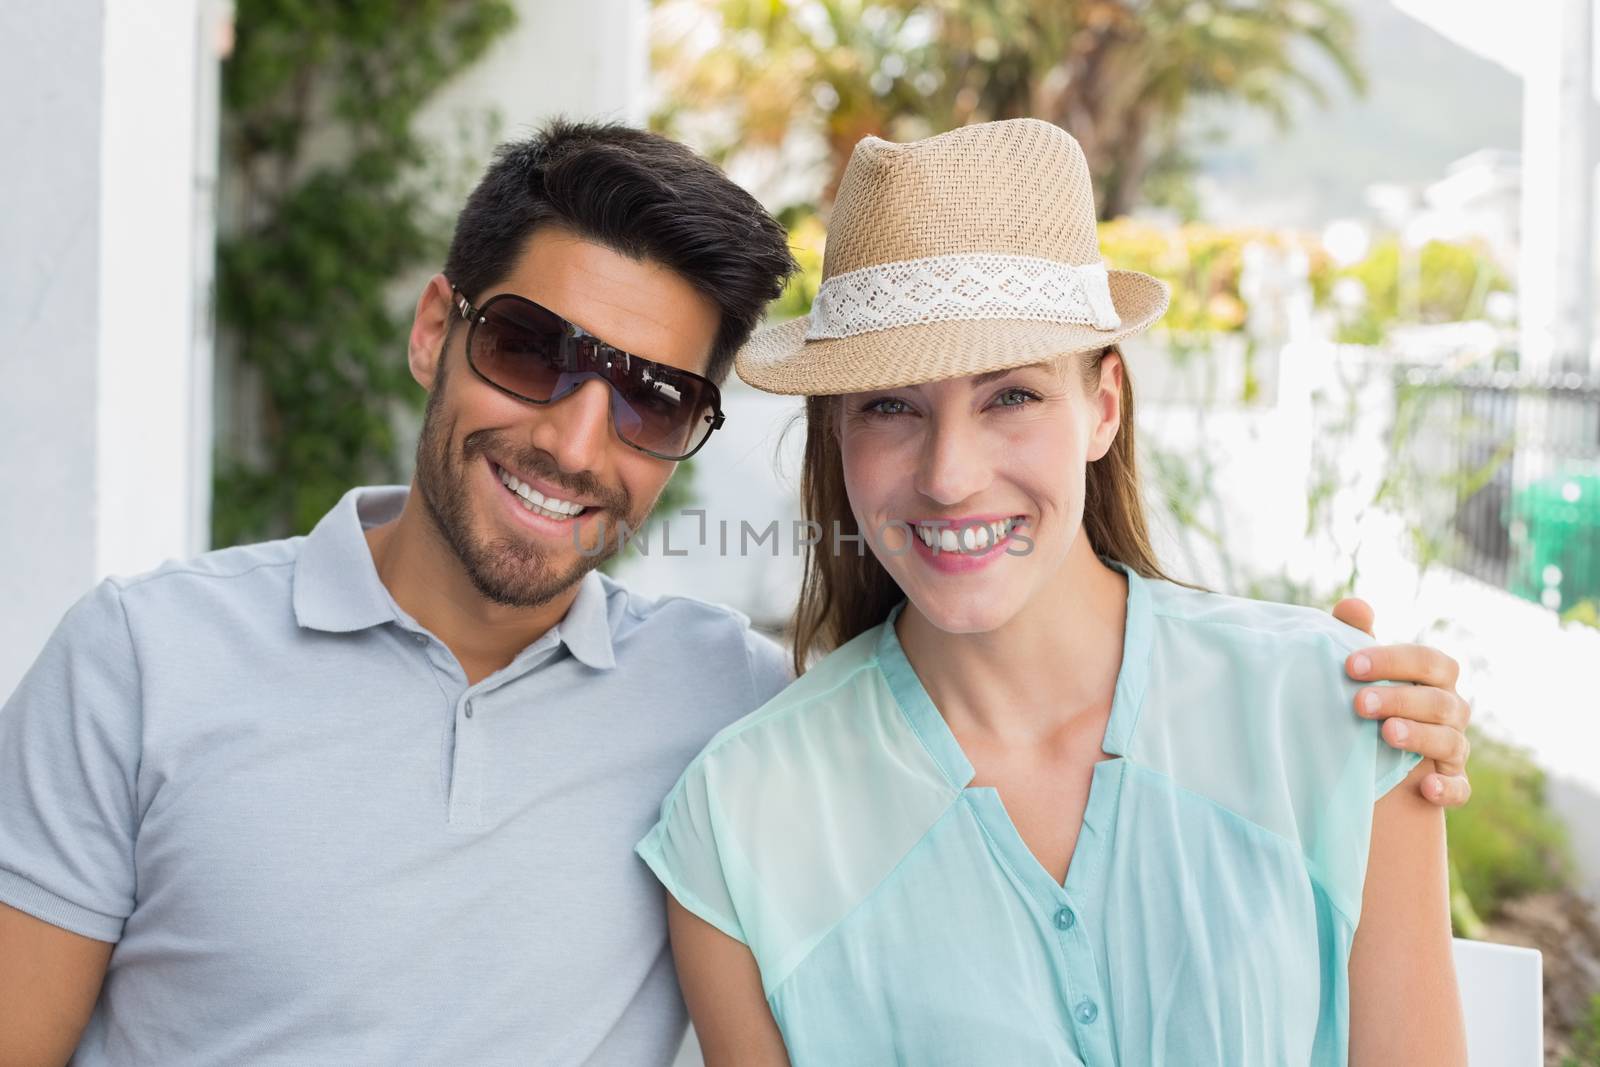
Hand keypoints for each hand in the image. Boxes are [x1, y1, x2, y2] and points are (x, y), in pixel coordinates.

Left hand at [1331, 597, 1471, 808]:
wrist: (1373, 758)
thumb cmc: (1370, 698)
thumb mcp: (1362, 670)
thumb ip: (1356, 636)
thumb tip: (1353, 605)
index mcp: (1435, 678)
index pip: (1428, 661)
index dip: (1393, 660)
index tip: (1350, 665)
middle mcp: (1451, 711)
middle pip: (1440, 701)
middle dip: (1400, 699)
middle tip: (1358, 703)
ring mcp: (1454, 749)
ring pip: (1451, 741)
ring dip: (1419, 736)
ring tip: (1385, 734)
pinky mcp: (1452, 783)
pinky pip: (1461, 788)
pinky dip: (1448, 788)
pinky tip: (1426, 787)